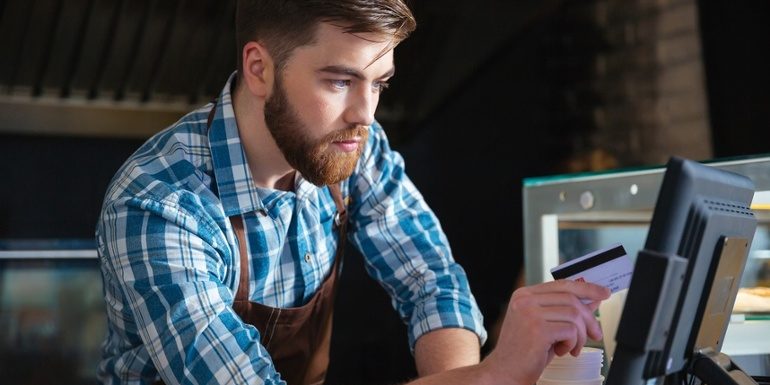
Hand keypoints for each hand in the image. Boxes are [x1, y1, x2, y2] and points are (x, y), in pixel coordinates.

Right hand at [483, 280, 609, 384]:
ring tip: (572, 348)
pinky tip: (561, 351)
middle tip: (595, 334)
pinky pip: (570, 331)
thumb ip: (564, 311)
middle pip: (571, 299)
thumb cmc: (524, 352)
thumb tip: (591, 300)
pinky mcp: (537, 329)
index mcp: (524, 295)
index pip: (561, 284)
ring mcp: (530, 313)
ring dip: (580, 336)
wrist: (504, 372)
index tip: (603, 293)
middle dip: (589, 318)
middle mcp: (525, 300)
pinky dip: (572, 344)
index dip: (586, 288)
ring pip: (574, 315)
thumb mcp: (546, 326)